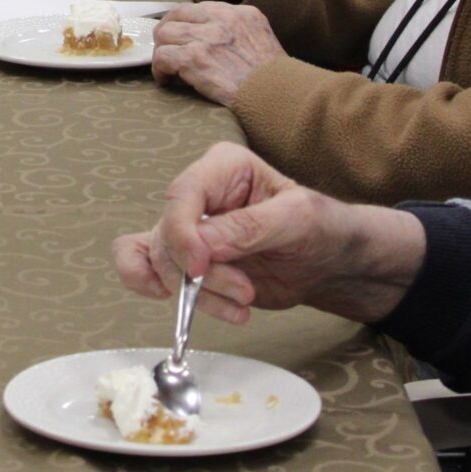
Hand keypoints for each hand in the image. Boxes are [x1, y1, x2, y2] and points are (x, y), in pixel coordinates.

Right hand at [109, 143, 426, 325]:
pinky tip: (178, 303)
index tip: (200, 265)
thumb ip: (251, 228)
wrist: (330, 262)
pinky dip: (144, 282)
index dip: (183, 233)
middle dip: (201, 274)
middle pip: (168, 233)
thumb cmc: (322, 228)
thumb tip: (204, 244)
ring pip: (159, 259)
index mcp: (225, 167)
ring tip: (240, 304)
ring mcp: (190, 228)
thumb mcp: (299, 220)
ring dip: (196, 293)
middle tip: (242, 292)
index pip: (184, 194)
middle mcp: (200, 193)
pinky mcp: (185, 259)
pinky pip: (139, 263)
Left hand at [150, 1, 286, 106]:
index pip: (200, 8)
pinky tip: (167, 81)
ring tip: (167, 67)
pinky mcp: (194, 58)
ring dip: (162, 51)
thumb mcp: (262, 41)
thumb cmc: (274, 80)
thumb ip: (240, 32)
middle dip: (168, 32)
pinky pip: (163, 56)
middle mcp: (223, 20)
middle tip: (167, 48)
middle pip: (177, 15)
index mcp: (241, 14)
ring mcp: (207, 38)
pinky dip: (160, 70)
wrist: (278, 99)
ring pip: (165, 33)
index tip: (182, 35)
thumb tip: (215, 39)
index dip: (185, 23)